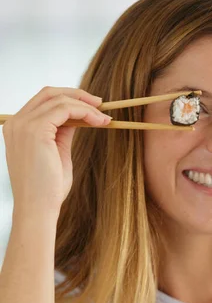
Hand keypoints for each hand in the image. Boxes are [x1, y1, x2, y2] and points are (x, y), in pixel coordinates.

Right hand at [2, 86, 111, 215]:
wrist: (38, 209)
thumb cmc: (48, 190)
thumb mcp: (57, 153)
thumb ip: (62, 133)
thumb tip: (77, 117)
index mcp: (17, 129)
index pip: (43, 102)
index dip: (68, 100)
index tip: (91, 107)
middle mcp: (16, 123)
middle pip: (48, 93)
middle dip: (77, 95)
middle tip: (100, 104)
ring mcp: (23, 125)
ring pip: (59, 100)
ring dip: (86, 106)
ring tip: (104, 119)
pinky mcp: (35, 130)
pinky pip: (65, 109)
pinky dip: (84, 112)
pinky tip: (99, 122)